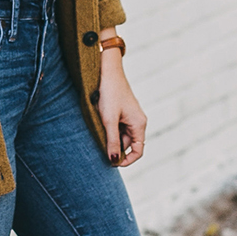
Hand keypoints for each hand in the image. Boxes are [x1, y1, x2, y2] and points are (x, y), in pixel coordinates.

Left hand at [97, 49, 146, 166]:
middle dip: (114, 148)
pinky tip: (99, 124)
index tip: (111, 164)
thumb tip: (114, 161)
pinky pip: (117, 127)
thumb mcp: (109, 120)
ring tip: (97, 130)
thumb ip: (112, 141)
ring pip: (120, 136)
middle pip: (127, 144)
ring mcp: (130, 117)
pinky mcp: (122, 112)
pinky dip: (108, 130)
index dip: (126, 161)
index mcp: (139, 124)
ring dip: (109, 138)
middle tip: (97, 146)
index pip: (138, 151)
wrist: (106, 71)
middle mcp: (138, 121)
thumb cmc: (109, 94)